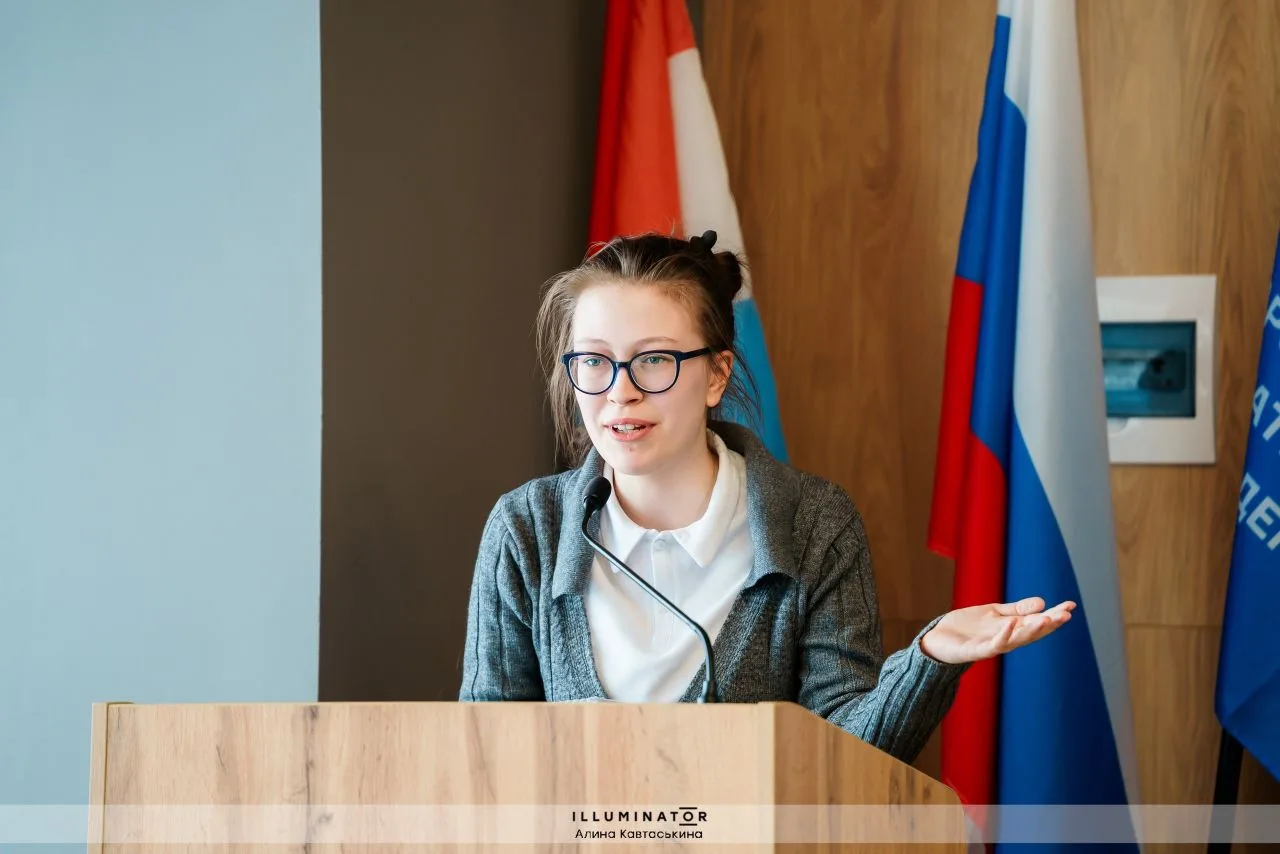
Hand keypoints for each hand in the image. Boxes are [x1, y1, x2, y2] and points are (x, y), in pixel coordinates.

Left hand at [919, 596, 1074, 664]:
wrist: (938, 640)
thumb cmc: (967, 628)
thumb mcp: (994, 613)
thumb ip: (1017, 610)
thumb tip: (1042, 603)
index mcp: (1011, 629)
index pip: (1037, 622)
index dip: (1054, 615)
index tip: (1071, 605)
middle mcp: (1006, 639)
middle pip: (1032, 632)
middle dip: (1050, 624)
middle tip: (1066, 614)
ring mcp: (992, 646)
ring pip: (1017, 639)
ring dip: (1032, 630)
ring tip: (1047, 619)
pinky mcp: (976, 650)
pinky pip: (993, 644)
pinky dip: (1004, 634)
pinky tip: (1012, 623)